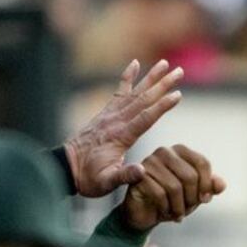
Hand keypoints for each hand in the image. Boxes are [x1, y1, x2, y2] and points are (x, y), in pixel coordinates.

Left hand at [65, 59, 184, 197]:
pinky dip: (128, 77)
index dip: (162, 106)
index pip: (145, 118)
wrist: (67, 168)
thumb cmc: (88, 178)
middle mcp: (116, 121)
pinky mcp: (107, 113)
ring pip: (135, 92)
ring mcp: (111, 115)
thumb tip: (143, 171)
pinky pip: (119, 91)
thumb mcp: (106, 183)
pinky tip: (135, 64)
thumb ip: (124, 176)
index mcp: (121, 136)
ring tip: (165, 63)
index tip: (177, 95)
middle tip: (179, 71)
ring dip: (151, 78)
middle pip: (143, 99)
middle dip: (162, 85)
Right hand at [120, 145, 226, 231]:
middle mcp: (164, 152)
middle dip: (192, 198)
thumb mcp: (196, 194)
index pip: (202, 163)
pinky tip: (165, 213)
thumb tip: (221, 184)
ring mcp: (149, 163)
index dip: (207, 185)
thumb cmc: (173, 199)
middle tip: (188, 209)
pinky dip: (166, 208)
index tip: (205, 200)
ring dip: (179, 207)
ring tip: (177, 214)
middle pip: (190, 176)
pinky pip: (159, 194)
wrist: (146, 213)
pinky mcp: (137, 177)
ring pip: (174, 187)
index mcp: (180, 151)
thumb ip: (210, 187)